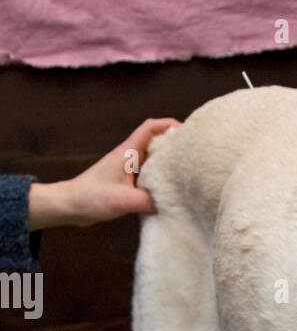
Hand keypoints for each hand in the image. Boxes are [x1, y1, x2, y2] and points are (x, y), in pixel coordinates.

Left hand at [27, 117, 179, 229]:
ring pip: (153, 161)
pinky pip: (149, 177)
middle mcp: (129, 158)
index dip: (168, 125)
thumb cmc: (90, 197)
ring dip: (168, 165)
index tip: (186, 132)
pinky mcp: (127, 183)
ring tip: (186, 173)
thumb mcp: (121, 200)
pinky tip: (168, 192)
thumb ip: (147, 201)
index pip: (149, 128)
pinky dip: (160, 181)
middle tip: (193, 154)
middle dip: (174, 145)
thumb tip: (171, 202)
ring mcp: (128, 170)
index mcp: (127, 153)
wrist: (70, 206)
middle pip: (156, 142)